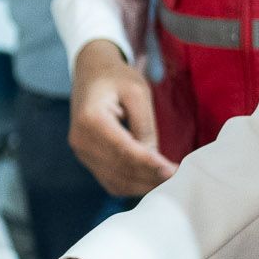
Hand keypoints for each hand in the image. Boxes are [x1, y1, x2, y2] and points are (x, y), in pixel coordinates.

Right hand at [67, 38, 174, 196]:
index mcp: (90, 120)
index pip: (123, 149)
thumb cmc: (115, 77)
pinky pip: (111, 182)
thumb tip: (153, 158)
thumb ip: (144, 125)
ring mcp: (82, 153)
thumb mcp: (137, 92)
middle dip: (150, 177)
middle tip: (177, 177)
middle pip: (120, 169)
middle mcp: (81, 140)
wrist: (91, 72)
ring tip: (168, 180)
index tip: (172, 170)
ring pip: (116, 181)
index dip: (148, 163)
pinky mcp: (88, 159)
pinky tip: (151, 180)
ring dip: (143, 185)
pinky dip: (132, 185)